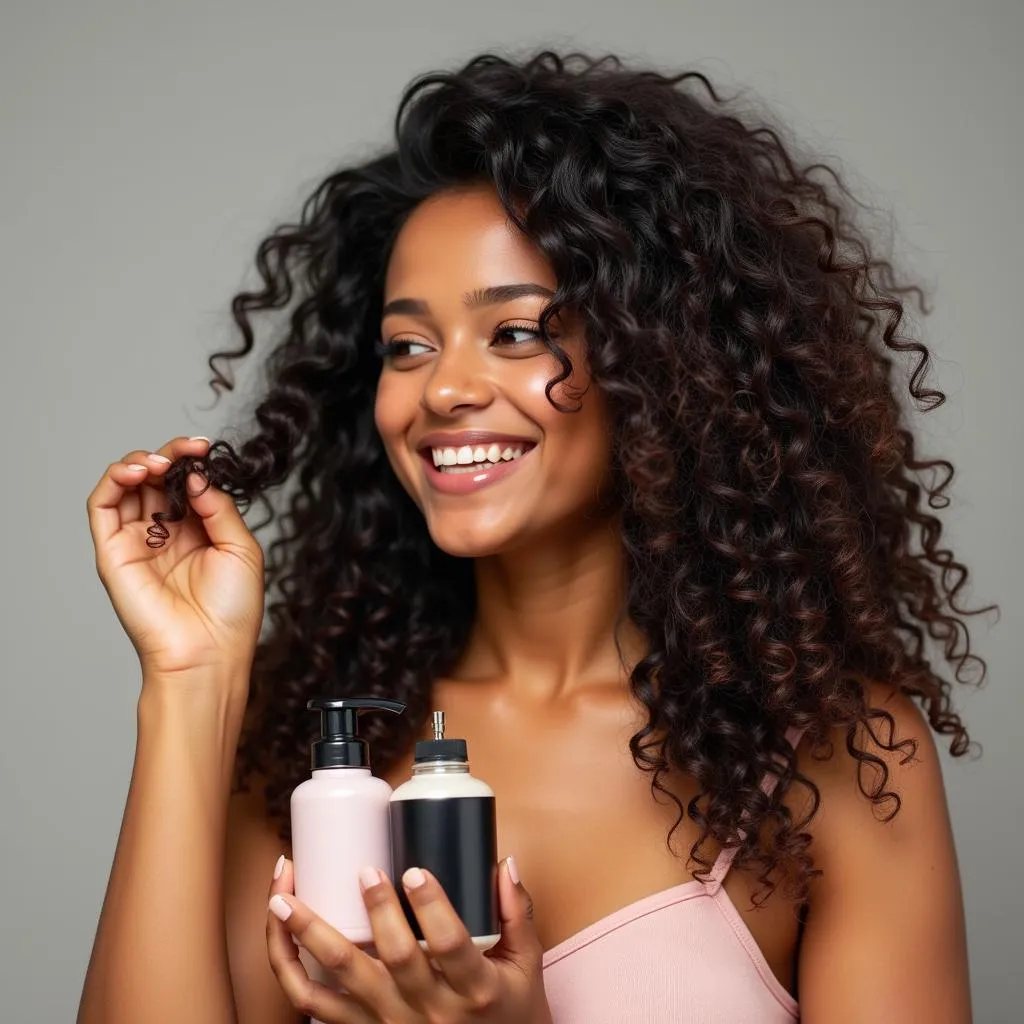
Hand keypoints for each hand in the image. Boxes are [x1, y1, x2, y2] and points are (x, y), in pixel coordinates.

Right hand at [86, 435, 264, 675]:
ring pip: (126, 485)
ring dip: (140, 462)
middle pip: (156, 478)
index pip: (186, 483)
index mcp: (198, 532)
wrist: (208, 652)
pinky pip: (102, 506)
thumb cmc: (232, 611)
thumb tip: (194, 473)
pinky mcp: (113, 552)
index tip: (205, 447)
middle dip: (170, 455)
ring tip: (160, 462)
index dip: (192, 461)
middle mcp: (165, 533)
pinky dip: (115, 479)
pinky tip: (139, 471)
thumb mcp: (241, 548)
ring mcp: (137, 541)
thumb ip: (217, 506)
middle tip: (188, 449)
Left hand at [266, 855, 552, 1023]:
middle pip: (392, 962)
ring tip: (284, 898)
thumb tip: (505, 863)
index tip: (415, 872)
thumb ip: (517, 913)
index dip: (432, 907)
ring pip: (337, 986)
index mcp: (473, 990)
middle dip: (375, 913)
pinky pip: (316, 1009)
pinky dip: (292, 973)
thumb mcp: (526, 967)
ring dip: (306, 938)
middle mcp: (428, 1013)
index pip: (451, 946)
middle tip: (363, 871)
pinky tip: (279, 937)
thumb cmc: (512, 1016)